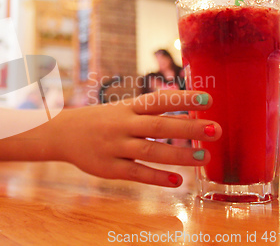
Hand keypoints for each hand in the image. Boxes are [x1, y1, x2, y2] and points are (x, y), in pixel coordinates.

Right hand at [53, 90, 220, 186]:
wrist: (64, 133)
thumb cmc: (101, 121)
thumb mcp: (122, 110)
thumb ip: (150, 112)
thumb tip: (187, 111)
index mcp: (127, 107)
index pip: (158, 101)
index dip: (182, 99)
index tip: (208, 99)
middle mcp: (122, 125)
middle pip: (159, 126)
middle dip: (188, 128)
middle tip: (216, 130)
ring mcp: (115, 147)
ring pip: (151, 151)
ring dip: (180, 155)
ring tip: (204, 157)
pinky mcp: (109, 168)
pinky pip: (136, 172)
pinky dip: (157, 177)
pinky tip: (178, 180)